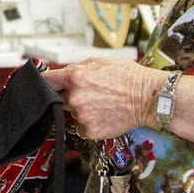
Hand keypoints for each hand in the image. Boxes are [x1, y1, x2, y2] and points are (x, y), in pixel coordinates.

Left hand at [42, 58, 166, 139]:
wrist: (148, 99)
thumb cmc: (129, 77)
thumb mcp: (101, 61)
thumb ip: (78, 68)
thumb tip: (62, 74)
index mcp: (75, 77)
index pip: (46, 80)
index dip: (45, 81)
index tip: (45, 84)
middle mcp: (75, 98)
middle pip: (60, 98)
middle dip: (70, 95)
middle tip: (91, 93)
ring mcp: (81, 116)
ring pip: (72, 113)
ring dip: (81, 109)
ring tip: (101, 104)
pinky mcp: (89, 131)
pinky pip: (81, 127)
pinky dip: (89, 123)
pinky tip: (104, 115)